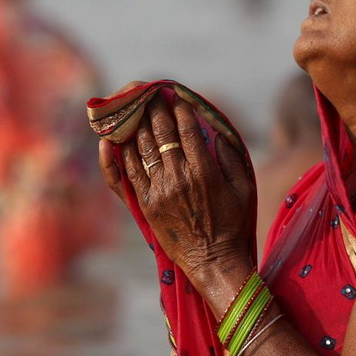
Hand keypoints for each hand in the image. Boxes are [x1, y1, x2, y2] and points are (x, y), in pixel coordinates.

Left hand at [98, 95, 254, 286]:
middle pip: (161, 132)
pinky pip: (127, 173)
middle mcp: (178, 176)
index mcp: (204, 170)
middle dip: (155, 108)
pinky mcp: (145, 204)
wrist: (213, 262)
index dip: (180, 108)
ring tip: (133, 108)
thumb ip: (231, 157)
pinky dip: (118, 154)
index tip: (176, 96)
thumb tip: (216, 131)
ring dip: (137, 124)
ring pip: (142, 147)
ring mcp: (158, 190)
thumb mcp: (244, 188)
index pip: (187, 128)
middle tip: (150, 93)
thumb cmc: (234, 225)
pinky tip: (111, 139)